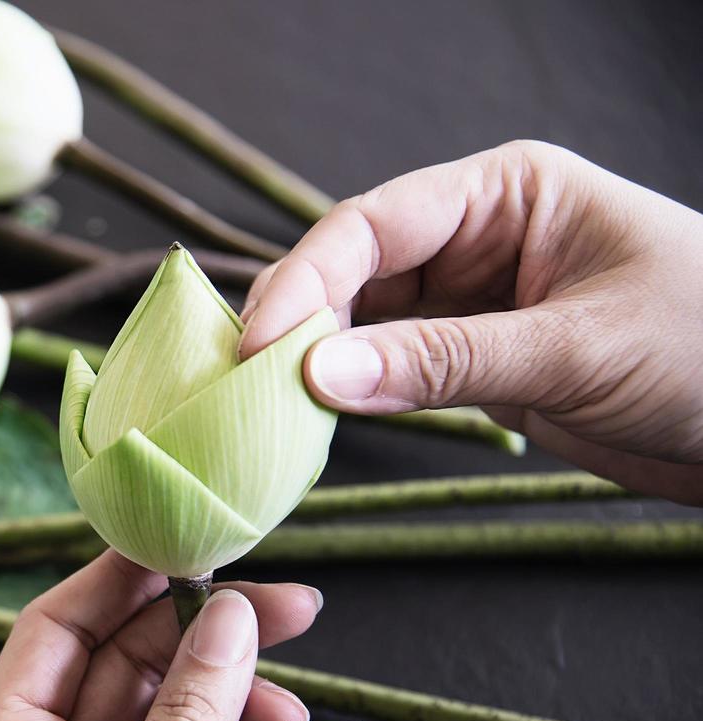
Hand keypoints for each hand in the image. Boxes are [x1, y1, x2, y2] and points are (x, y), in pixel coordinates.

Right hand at [239, 140, 702, 503]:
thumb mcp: (575, 349)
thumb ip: (443, 363)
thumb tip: (317, 377)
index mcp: (507, 194)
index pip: (375, 224)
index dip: (307, 279)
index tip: (259, 343)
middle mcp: (477, 239)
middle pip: (355, 272)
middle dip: (300, 325)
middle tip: (246, 386)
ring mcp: (472, 303)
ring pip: (363, 326)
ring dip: (317, 366)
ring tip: (267, 412)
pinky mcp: (475, 363)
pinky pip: (391, 372)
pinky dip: (352, 398)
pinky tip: (315, 424)